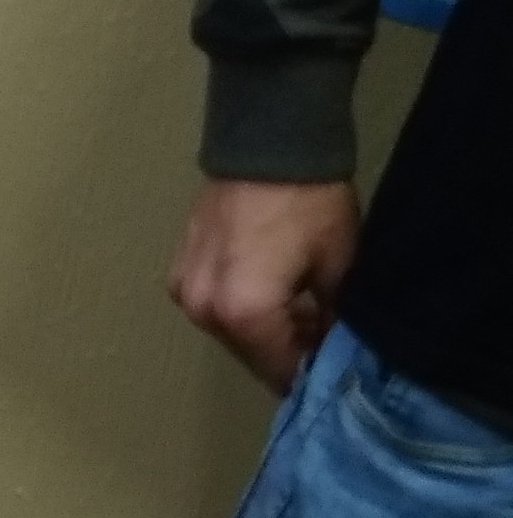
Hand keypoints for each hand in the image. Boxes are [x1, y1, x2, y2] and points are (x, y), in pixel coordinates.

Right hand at [168, 178, 359, 393]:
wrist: (267, 142)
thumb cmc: (309, 202)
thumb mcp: (337, 265)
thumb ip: (330, 319)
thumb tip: (329, 348)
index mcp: (244, 313)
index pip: (280, 370)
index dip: (311, 375)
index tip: (335, 371)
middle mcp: (205, 311)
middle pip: (250, 355)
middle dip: (286, 351)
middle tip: (321, 335)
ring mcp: (186, 291)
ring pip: (231, 332)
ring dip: (263, 330)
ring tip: (297, 307)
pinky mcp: (180, 271)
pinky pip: (214, 307)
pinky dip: (240, 307)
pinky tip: (269, 289)